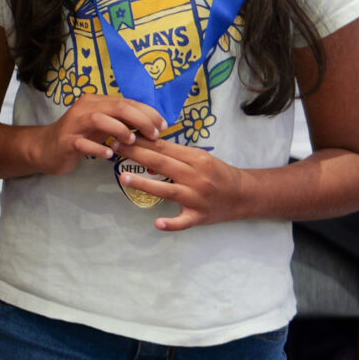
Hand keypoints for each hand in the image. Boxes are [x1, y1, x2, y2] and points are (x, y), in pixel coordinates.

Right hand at [30, 92, 169, 175]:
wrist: (46, 148)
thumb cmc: (80, 137)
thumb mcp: (102, 126)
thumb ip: (123, 122)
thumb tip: (152, 124)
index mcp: (96, 102)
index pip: (127, 102)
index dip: (148, 113)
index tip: (163, 126)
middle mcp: (85, 109)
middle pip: (117, 107)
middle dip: (141, 120)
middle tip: (154, 136)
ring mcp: (74, 124)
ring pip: (99, 119)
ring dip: (120, 130)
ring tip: (132, 142)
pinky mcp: (66, 141)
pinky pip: (83, 144)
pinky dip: (99, 149)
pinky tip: (109, 155)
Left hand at [120, 139, 255, 230]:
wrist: (244, 195)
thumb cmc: (217, 173)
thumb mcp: (200, 157)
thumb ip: (175, 153)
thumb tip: (146, 145)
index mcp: (196, 159)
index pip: (164, 147)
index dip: (141, 141)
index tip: (121, 136)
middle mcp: (196, 177)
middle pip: (162, 164)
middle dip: (136, 155)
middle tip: (114, 148)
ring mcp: (197, 198)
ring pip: (168, 190)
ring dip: (145, 185)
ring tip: (123, 178)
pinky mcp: (199, 216)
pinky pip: (184, 221)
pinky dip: (172, 223)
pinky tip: (157, 223)